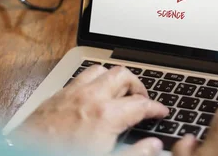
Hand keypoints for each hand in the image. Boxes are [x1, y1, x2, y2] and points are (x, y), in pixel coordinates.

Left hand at [16, 65, 168, 155]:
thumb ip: (135, 154)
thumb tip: (154, 146)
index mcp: (106, 115)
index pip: (141, 104)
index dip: (156, 108)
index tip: (161, 112)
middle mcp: (90, 97)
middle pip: (123, 75)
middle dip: (137, 85)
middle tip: (142, 100)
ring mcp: (71, 93)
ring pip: (100, 70)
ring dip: (113, 79)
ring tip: (118, 93)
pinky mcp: (56, 96)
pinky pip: (80, 77)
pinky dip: (93, 82)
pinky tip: (92, 96)